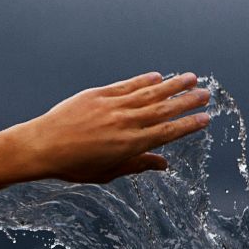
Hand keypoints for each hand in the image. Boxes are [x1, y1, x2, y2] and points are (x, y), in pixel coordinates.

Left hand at [9, 72, 210, 183]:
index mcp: (129, 145)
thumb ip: (137, 165)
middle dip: (187, 101)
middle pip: (164, 110)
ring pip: (149, 93)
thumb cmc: (73, 165)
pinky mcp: (98, 94)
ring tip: (191, 78)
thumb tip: (163, 164)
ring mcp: (112, 106)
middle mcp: (125, 123)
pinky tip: (158, 76)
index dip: (188, 125)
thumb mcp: (107, 172)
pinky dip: (144, 80)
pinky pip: (127, 85)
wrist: (42, 146)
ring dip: (172, 85)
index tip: (206, 119)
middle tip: (207, 94)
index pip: (167, 133)